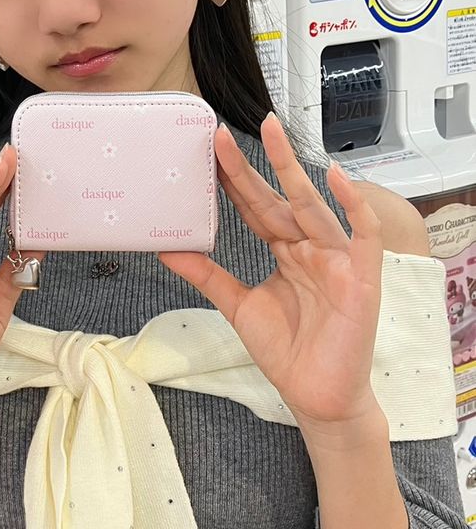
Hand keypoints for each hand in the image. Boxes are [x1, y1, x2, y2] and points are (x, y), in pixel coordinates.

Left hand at [158, 114, 383, 428]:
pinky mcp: (362, 276)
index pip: (254, 206)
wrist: (316, 397)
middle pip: (278, 198)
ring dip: (293, 168)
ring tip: (273, 131)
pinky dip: (352, 204)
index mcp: (285, 249)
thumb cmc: (287, 351)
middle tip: (222, 132)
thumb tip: (166, 248)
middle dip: (254, 164)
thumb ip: (207, 274)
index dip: (232, 179)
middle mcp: (310, 247)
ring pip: (312, 205)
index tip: (208, 149)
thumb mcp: (237, 305)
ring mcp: (336, 259)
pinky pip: (361, 233)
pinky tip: (335, 177)